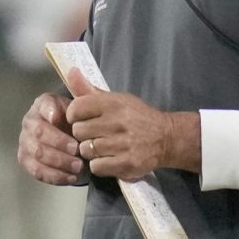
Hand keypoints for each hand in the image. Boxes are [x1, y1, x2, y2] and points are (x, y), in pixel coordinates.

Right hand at [18, 92, 85, 184]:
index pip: (44, 105)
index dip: (52, 112)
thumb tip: (74, 71)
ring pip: (37, 153)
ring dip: (59, 161)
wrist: (78, 139)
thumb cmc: (82, 120)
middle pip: (39, 132)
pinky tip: (71, 177)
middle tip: (78, 149)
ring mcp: (25, 142)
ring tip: (78, 166)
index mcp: (43, 104)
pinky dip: (55, 176)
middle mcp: (30, 121)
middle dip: (59, 142)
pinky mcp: (26, 161)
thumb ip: (83, 91)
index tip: (64, 119)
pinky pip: (37, 171)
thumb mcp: (86, 105)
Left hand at [65, 67, 199, 178]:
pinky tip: (110, 158)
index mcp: (114, 103)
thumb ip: (91, 90)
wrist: (167, 137)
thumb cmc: (138, 117)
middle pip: (78, 131)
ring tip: (105, 146)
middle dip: (85, 134)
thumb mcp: (117, 99)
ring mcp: (122, 144)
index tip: (84, 118)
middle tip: (98, 133)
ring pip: (86, 150)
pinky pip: (96, 167)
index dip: (75, 115)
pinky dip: (100, 165)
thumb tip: (71, 71)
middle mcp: (118, 122)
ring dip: (92, 151)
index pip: (75, 109)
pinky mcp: (126, 163)